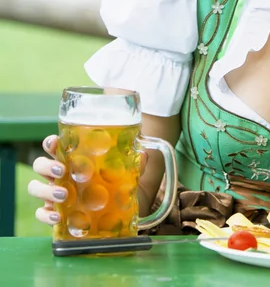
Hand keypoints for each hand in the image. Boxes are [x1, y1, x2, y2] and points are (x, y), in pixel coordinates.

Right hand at [27, 135, 147, 226]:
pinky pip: (41, 214)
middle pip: (40, 165)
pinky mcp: (55, 213)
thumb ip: (136, 161)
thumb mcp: (129, 171)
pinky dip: (45, 215)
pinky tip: (57, 216)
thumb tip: (143, 153)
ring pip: (35, 188)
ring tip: (63, 195)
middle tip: (62, 171)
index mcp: (74, 159)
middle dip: (47, 166)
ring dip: (45, 190)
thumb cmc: (118, 184)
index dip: (51, 143)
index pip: (56, 147)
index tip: (55, 142)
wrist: (120, 212)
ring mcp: (55, 194)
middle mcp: (61, 175)